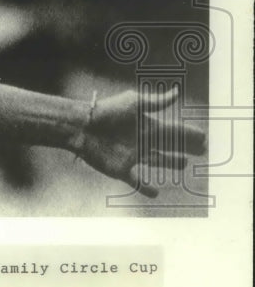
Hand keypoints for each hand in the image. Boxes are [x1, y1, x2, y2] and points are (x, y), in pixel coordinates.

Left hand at [72, 86, 205, 197]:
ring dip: (170, 162)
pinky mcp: (121, 169)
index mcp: (147, 125)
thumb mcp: (133, 102)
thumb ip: (156, 102)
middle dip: (185, 147)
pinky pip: (136, 181)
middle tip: (201, 150)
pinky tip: (156, 193)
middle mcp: (142, 141)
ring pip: (157, 161)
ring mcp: (132, 155)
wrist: (81, 126)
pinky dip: (146, 188)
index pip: (175, 131)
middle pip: (170, 146)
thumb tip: (177, 92)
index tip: (204, 137)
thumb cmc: (107, 112)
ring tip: (183, 164)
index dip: (189, 134)